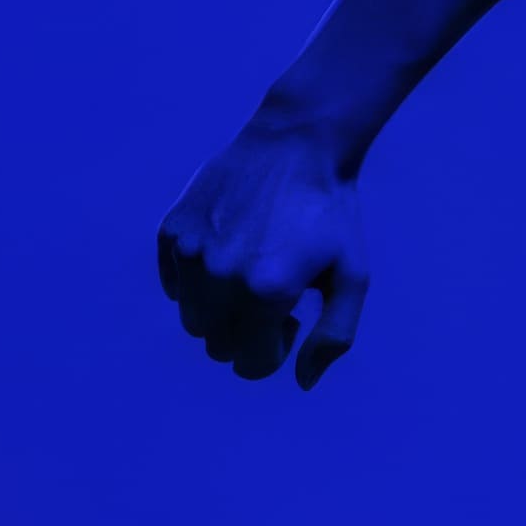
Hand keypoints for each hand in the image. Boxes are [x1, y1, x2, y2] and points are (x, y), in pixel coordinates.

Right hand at [157, 124, 370, 387]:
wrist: (296, 145)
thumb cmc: (330, 214)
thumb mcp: (352, 276)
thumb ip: (334, 335)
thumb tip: (304, 380)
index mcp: (266, 292)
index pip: (250, 364)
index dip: (273, 349)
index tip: (291, 318)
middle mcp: (221, 276)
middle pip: (217, 345)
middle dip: (245, 333)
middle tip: (272, 295)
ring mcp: (191, 252)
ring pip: (192, 320)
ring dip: (219, 312)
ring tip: (250, 275)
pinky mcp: (172, 232)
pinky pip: (174, 285)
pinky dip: (196, 283)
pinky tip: (228, 252)